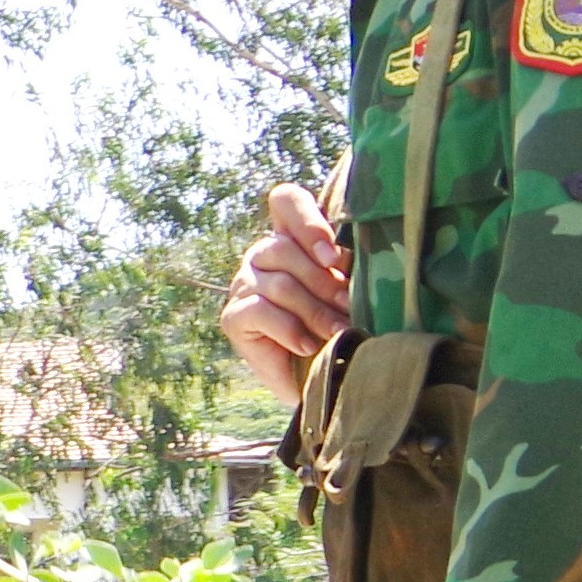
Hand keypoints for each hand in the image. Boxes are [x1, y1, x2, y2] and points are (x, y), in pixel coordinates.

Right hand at [223, 182, 348, 394]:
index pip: (285, 201)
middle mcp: (262, 255)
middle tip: (349, 306)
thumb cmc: (339, 329)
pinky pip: (260, 310)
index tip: (334, 258)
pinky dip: (290, 329)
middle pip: (282, 247)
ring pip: (279, 283)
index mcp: (292, 237)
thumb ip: (345, 267)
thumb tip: (348, 259)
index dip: (307, 221)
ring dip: (315, 311)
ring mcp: (243, 285)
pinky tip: (308, 345)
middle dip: (323, 281)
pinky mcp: (233, 317)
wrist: (317, 380)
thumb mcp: (349, 291)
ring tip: (338, 331)